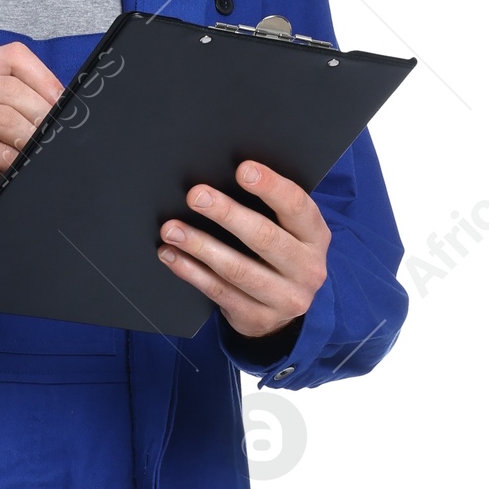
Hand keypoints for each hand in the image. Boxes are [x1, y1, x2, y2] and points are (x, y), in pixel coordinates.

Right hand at [0, 42, 63, 281]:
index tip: (62, 105)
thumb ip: (14, 111)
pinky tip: (19, 169)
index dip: (45, 79)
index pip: (11, 57)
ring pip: (6, 116)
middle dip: (43, 113)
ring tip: (43, 152)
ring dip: (32, 138)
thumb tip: (63, 106)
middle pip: (10, 87)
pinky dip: (16, 160)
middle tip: (59, 134)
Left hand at [157, 160, 329, 339]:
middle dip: (226, 213)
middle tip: (196, 196)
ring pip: (236, 269)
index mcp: (316, 238)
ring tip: (172, 229)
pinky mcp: (257, 318)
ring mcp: (284, 298)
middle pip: (264, 237)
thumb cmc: (280, 256)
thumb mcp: (290, 233)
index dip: (271, 187)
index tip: (243, 169)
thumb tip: (224, 177)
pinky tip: (172, 255)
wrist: (285, 313)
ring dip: (199, 245)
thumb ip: (271, 210)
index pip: (297, 206)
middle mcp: (307, 270)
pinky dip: (191, 271)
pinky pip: (219, 292)